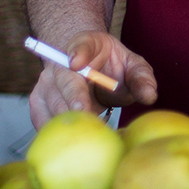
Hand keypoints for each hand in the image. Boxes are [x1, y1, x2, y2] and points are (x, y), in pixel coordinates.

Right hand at [29, 30, 156, 127]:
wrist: (86, 66)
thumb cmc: (112, 66)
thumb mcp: (131, 65)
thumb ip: (141, 77)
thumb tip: (150, 96)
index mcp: (86, 44)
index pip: (80, 45)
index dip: (78, 52)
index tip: (77, 62)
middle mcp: (59, 62)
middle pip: (63, 81)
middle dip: (73, 99)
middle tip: (87, 114)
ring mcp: (45, 82)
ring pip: (50, 103)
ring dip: (66, 120)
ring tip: (86, 136)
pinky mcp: (38, 103)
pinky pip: (41, 120)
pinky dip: (54, 133)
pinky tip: (70, 144)